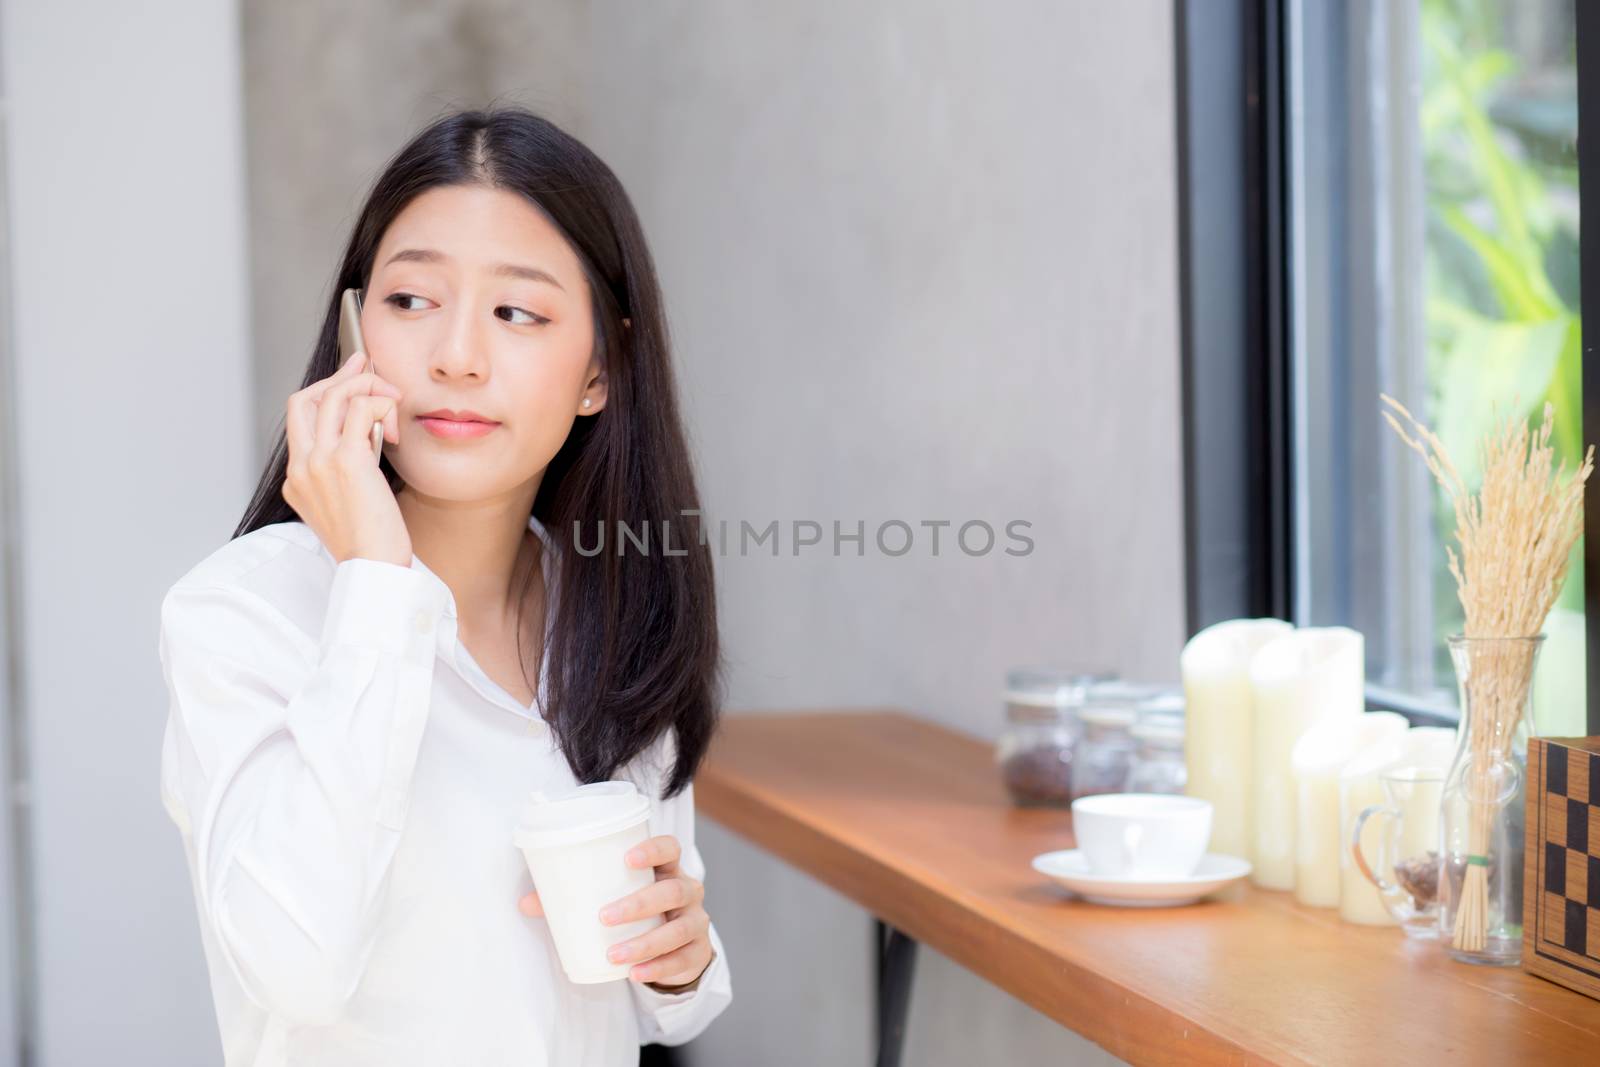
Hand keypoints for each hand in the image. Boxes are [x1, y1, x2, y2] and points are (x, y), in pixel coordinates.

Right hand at [281, 351, 410, 565]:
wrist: (373, 570)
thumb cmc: (370, 544)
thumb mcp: (348, 505)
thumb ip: (346, 472)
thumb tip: (367, 436)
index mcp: (296, 479)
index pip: (300, 418)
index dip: (326, 392)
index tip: (351, 379)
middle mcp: (301, 467)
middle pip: (306, 398)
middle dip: (339, 376)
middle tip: (367, 366)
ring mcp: (319, 462)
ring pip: (335, 395)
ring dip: (368, 386)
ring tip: (393, 399)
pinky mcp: (347, 461)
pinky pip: (362, 408)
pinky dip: (382, 405)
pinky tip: (396, 428)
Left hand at [518, 834, 713, 989]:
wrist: (676, 945)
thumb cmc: (640, 912)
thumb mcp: (616, 898)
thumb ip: (574, 897)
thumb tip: (525, 902)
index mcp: (668, 869)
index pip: (671, 848)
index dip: (653, 849)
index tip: (627, 858)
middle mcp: (688, 891)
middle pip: (673, 890)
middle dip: (639, 903)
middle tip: (604, 916)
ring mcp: (697, 922)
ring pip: (678, 929)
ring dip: (645, 942)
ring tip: (614, 955)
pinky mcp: (698, 951)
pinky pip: (682, 959)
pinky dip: (658, 967)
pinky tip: (635, 973)